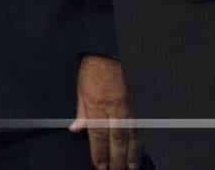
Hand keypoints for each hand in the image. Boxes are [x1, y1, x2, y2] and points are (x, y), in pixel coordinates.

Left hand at [72, 55, 142, 169]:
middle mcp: (113, 108)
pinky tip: (139, 150)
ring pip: (131, 135)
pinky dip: (139, 141)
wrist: (106, 56)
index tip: (99, 165)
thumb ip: (80, 112)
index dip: (99, 152)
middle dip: (116, 158)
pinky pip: (138, 126)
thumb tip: (75, 129)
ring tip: (131, 167)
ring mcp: (126, 107)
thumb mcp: (79, 90)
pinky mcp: (134, 105)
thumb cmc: (91, 72)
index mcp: (96, 104)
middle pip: (116, 138)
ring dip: (132, 154)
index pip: (98, 134)